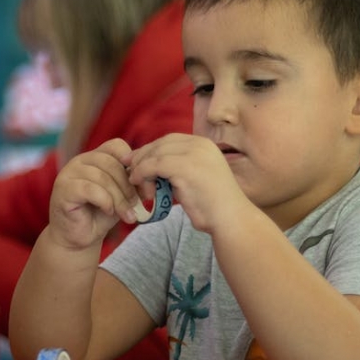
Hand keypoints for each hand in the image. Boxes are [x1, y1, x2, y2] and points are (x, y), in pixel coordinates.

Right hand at [48, 138, 139, 249]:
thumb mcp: (121, 195)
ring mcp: (68, 174)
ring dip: (119, 199)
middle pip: (111, 163)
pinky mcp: (64, 189)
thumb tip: (149, 178)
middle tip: (136, 205)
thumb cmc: (100, 215)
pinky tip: (108, 212)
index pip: (117, 146)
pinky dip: (105, 202)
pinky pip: (91, 190)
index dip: (134, 165)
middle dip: (128, 186)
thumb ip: (131, 182)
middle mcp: (79, 161)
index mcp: (94, 157)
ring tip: (127, 215)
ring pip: (102, 178)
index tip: (143, 186)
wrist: (78, 239)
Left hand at [125, 133, 248, 233]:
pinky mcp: (185, 167)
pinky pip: (153, 165)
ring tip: (137, 184)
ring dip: (141, 168)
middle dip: (142, 155)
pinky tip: (138, 183)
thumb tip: (152, 166)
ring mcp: (193, 154)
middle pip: (161, 144)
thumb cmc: (212, 206)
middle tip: (128, 169)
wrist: (230, 219)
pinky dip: (141, 173)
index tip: (135, 160)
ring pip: (155, 154)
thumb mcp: (196, 178)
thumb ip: (178, 168)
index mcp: (205, 145)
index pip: (170, 140)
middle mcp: (200, 145)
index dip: (150, 149)